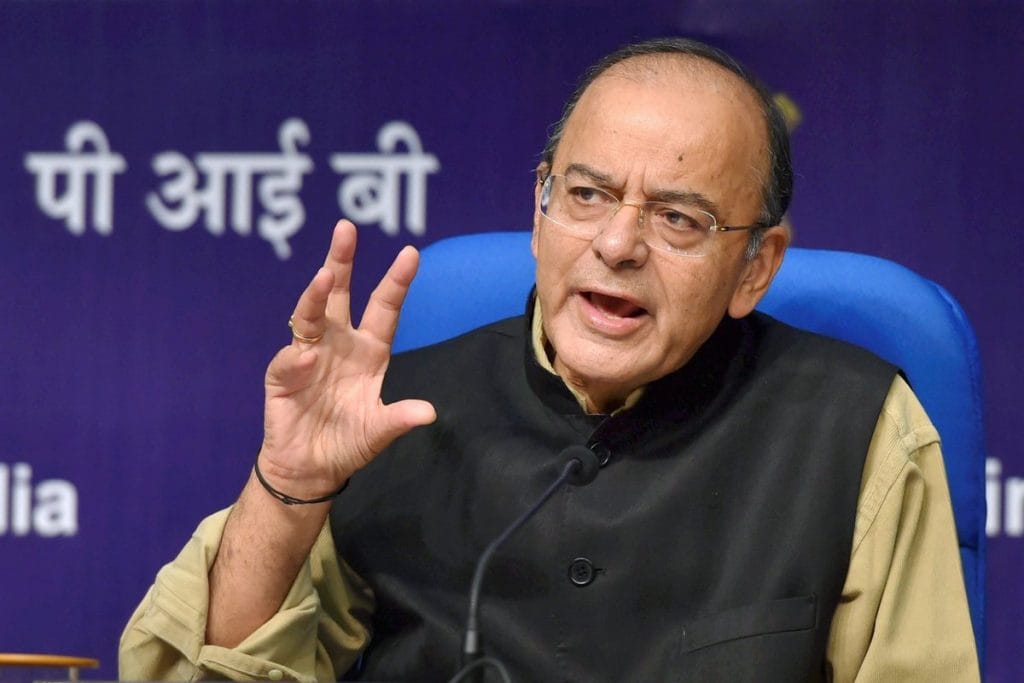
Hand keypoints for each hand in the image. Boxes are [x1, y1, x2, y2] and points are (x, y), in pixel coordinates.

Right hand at [257, 220, 435, 498]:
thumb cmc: (347, 443)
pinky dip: (296, 358)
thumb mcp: (378, 431)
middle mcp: (339, 344)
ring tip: (325, 277)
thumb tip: (428, 412)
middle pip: (340, 295)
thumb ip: (399, 420)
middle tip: (345, 229)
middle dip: (341, 261)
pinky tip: (305, 357)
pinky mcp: (282, 376)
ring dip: (316, 296)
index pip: (384, 308)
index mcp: (368, 351)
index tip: (411, 253)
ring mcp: (308, 356)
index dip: (396, 282)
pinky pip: (289, 360)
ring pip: (310, 315)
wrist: (310, 469)